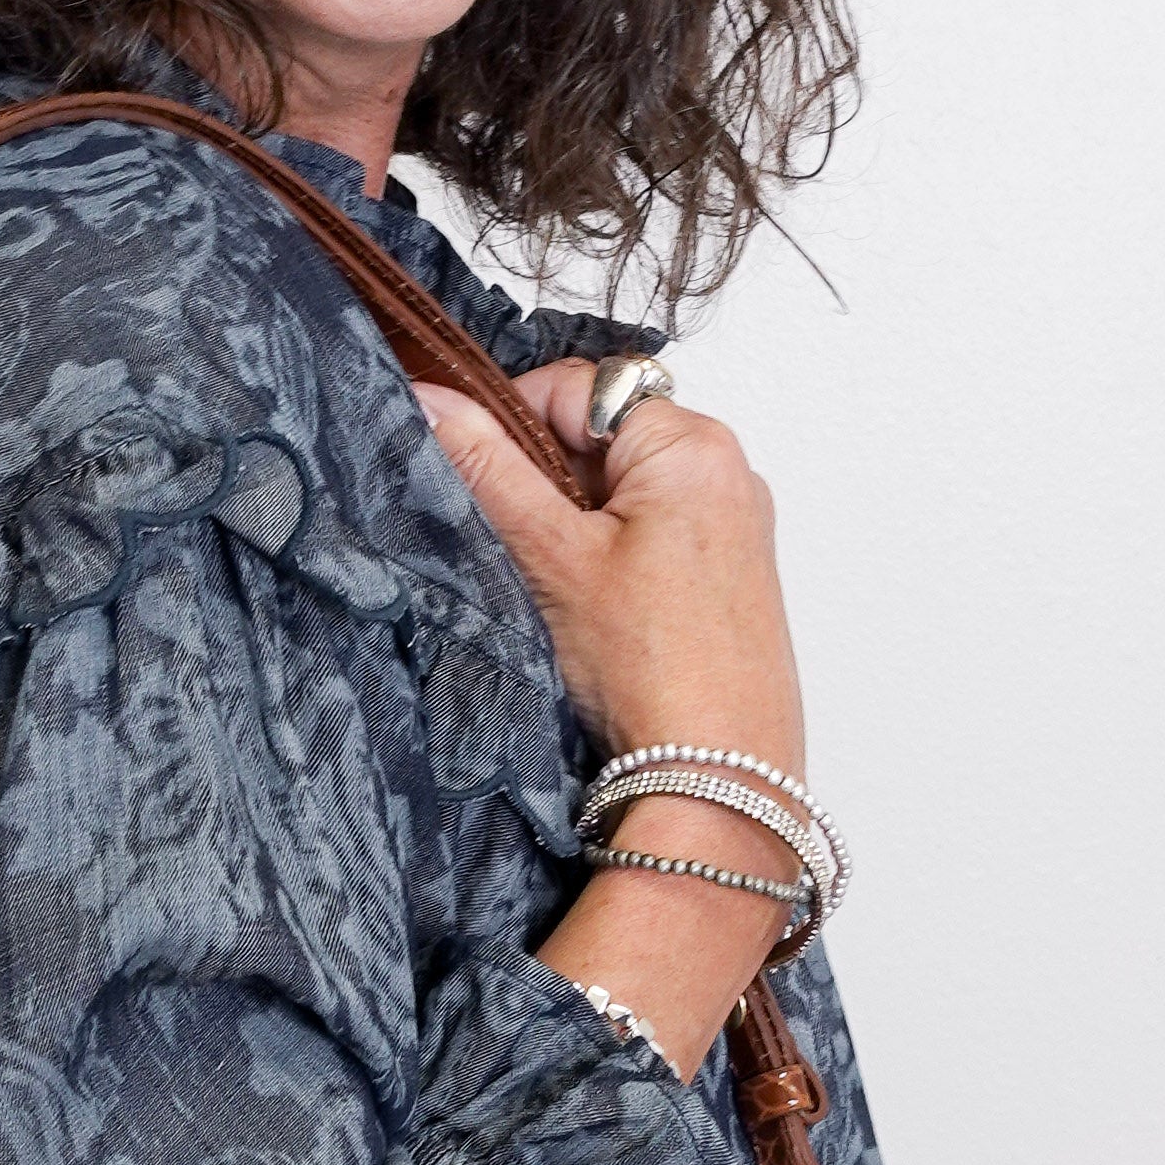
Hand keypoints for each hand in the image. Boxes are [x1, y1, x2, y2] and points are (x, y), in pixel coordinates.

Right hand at [411, 362, 813, 1077]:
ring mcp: (734, 526)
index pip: (578, 386)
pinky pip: (652, 536)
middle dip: (549, 484)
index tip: (487, 484)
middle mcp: (728, 471)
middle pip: (601, 437)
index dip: (515, 426)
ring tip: (566, 596)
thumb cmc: (652, 669)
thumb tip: (429, 397)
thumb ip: (485, 467)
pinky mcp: (729, 576)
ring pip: (621, 491)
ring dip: (576, 528)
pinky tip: (599, 620)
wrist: (720, 779)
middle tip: (530, 554)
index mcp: (693, 443)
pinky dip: (611, 562)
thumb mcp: (549, 556)